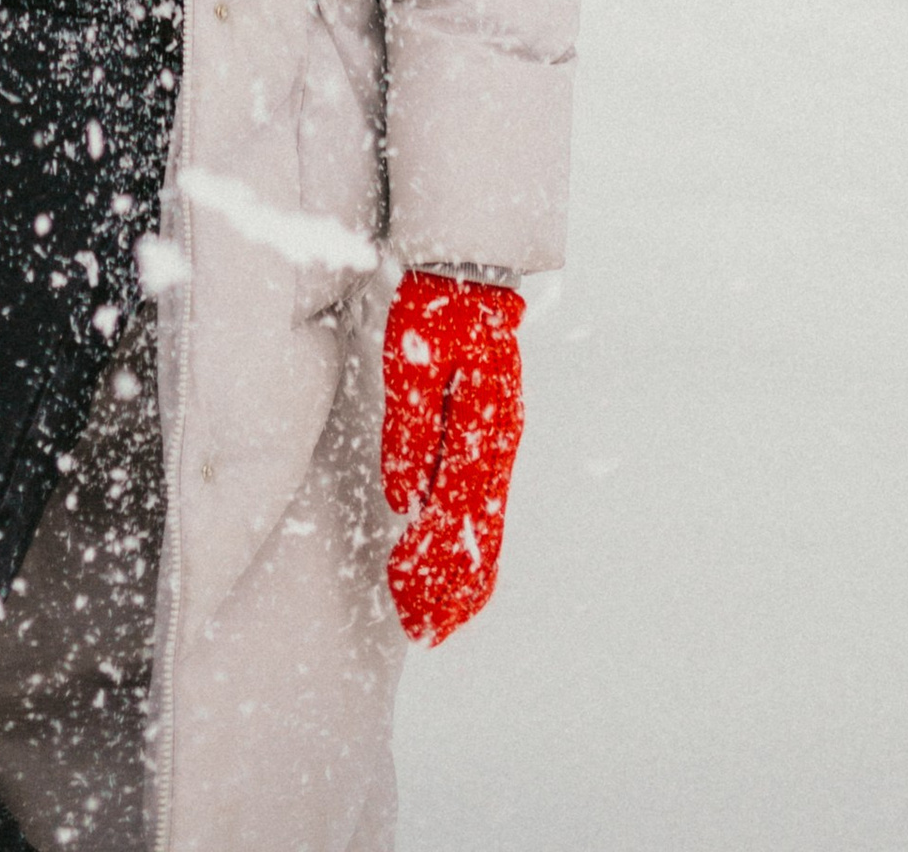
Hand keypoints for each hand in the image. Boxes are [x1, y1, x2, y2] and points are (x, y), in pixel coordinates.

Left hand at [381, 270, 524, 645]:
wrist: (471, 271)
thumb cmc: (433, 312)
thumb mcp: (412, 365)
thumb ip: (411, 432)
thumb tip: (407, 500)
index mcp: (479, 433)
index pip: (458, 523)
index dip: (435, 571)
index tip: (415, 611)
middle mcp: (497, 447)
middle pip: (479, 536)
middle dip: (451, 590)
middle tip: (424, 634)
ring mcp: (500, 444)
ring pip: (486, 527)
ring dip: (464, 575)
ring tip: (440, 617)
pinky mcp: (494, 438)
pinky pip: (486, 504)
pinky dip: (475, 546)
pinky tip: (464, 566)